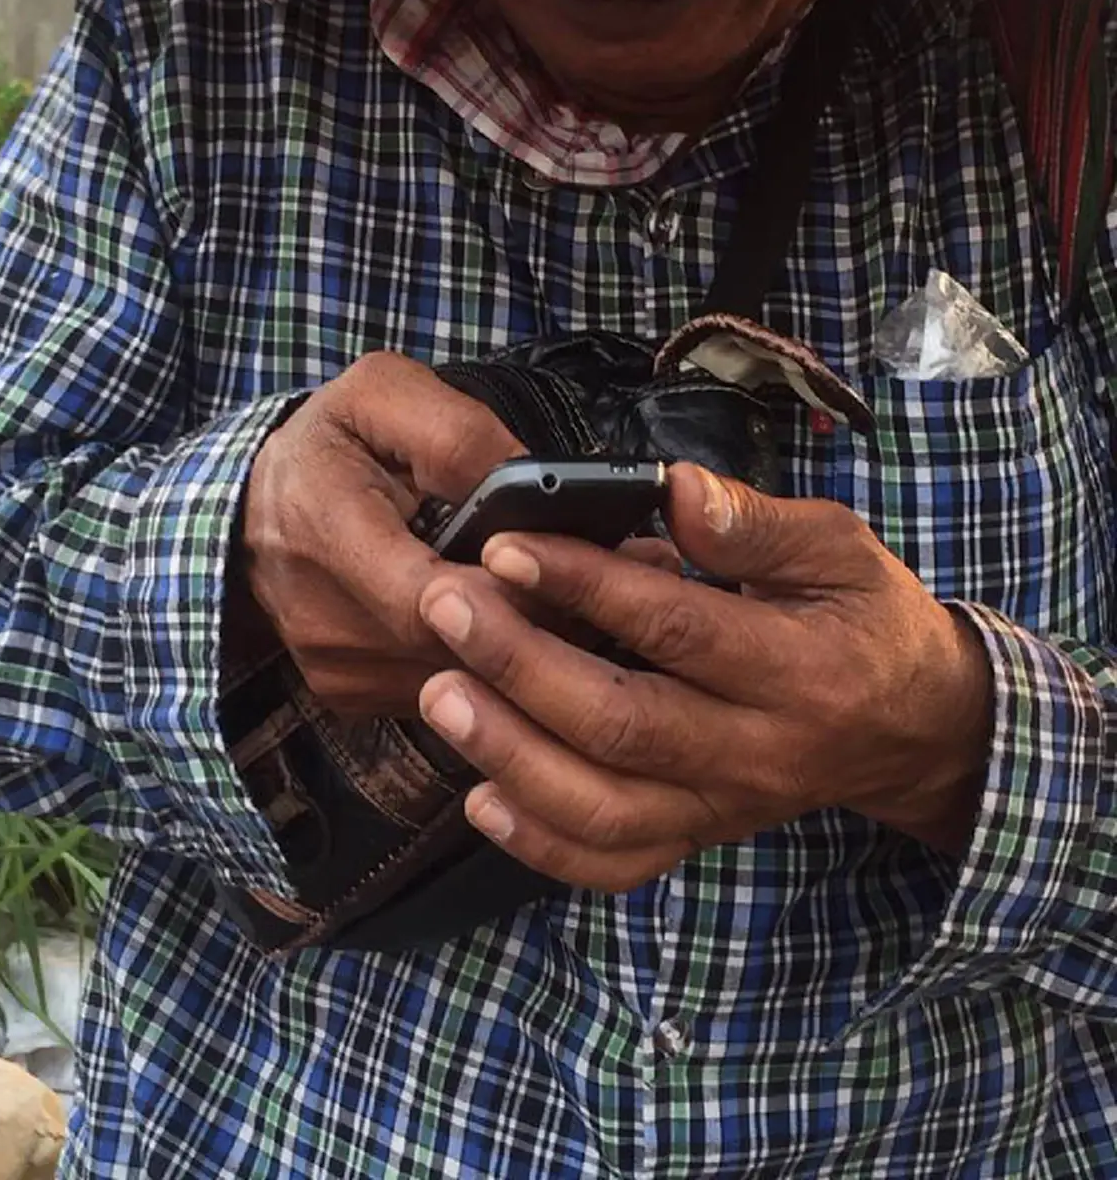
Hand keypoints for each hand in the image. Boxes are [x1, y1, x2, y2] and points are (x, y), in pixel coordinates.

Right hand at [236, 352, 522, 713]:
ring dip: (508, 640)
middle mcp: (323, 619)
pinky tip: (484, 613)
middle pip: (458, 647)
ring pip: (461, 678)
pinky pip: (441, 689)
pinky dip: (475, 658)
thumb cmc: (328, 445)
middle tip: (565, 569)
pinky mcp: (349, 693)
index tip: (545, 555)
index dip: (504, 588)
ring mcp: (336, 668)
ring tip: (527, 585)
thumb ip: (456, 434)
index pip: (428, 599)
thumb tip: (528, 484)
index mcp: (325, 529)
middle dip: (527, 612)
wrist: (250, 510)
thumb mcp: (382, 395)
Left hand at [416, 464, 993, 889]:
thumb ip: (755, 525)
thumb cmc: (867, 620)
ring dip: (511, 754)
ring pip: (603, 809)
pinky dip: (539, 842)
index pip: (676, 630)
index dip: (585, 586)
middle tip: (445, 607)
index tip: (506, 545)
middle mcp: (756, 753)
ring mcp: (720, 806)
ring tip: (439, 693)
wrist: (916, 730)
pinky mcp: (696, 836)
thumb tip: (674, 491)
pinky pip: (612, 863)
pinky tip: (479, 796)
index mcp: (798, 669)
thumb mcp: (841, 550)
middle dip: (520, 666)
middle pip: (621, 725)